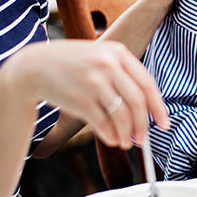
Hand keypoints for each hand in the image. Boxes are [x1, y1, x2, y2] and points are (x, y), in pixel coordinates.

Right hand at [11, 40, 168, 148]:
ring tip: (126, 143)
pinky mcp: (80, 99)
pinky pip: (103, 123)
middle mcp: (109, 65)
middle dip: (143, 126)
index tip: (164, 123)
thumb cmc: (72, 65)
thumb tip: (147, 108)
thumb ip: (123, 74)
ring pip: (122, 115)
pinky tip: (112, 140)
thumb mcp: (101, 56)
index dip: (159, 107)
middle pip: (138, 102)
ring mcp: (94, 82)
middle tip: (143, 140)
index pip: (148, 84)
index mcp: (119, 53)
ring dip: (127, 134)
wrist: (33, 66)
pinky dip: (110, 135)